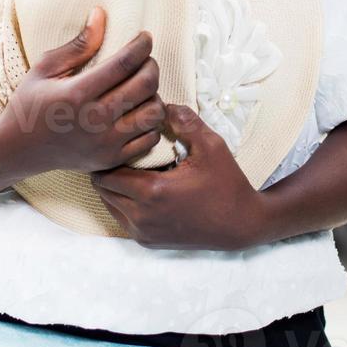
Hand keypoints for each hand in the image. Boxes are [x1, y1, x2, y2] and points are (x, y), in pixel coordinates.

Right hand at [0, 6, 165, 184]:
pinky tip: (137, 112)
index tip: (145, 37)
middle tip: (145, 60)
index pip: (124, 63)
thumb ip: (78, 44)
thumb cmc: (29, 103)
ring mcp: (105, 144)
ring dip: (154, 95)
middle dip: (151, 65)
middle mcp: (94, 121)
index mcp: (77, 94)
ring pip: (154, 113)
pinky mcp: (111, 161)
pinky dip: (150, 123)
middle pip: (146, 85)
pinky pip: (150, 139)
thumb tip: (101, 14)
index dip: (141, 45)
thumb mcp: (45, 68)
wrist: (17, 150)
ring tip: (141, 87)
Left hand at [90, 103, 267, 249]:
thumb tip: (163, 105)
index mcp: (152, 192)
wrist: (242, 225)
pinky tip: (141, 187)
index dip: (109, 154)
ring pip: (109, 205)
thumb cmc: (227, 184)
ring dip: (114, 187)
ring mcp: (144, 233)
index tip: (118, 140)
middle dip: (107, 169)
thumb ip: (185, 121)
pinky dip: (123, 203)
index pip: (107, 173)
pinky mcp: (149, 242)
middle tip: (120, 152)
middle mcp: (142, 217)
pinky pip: (122, 219)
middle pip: (103, 190)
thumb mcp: (211, 145)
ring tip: (129, 168)